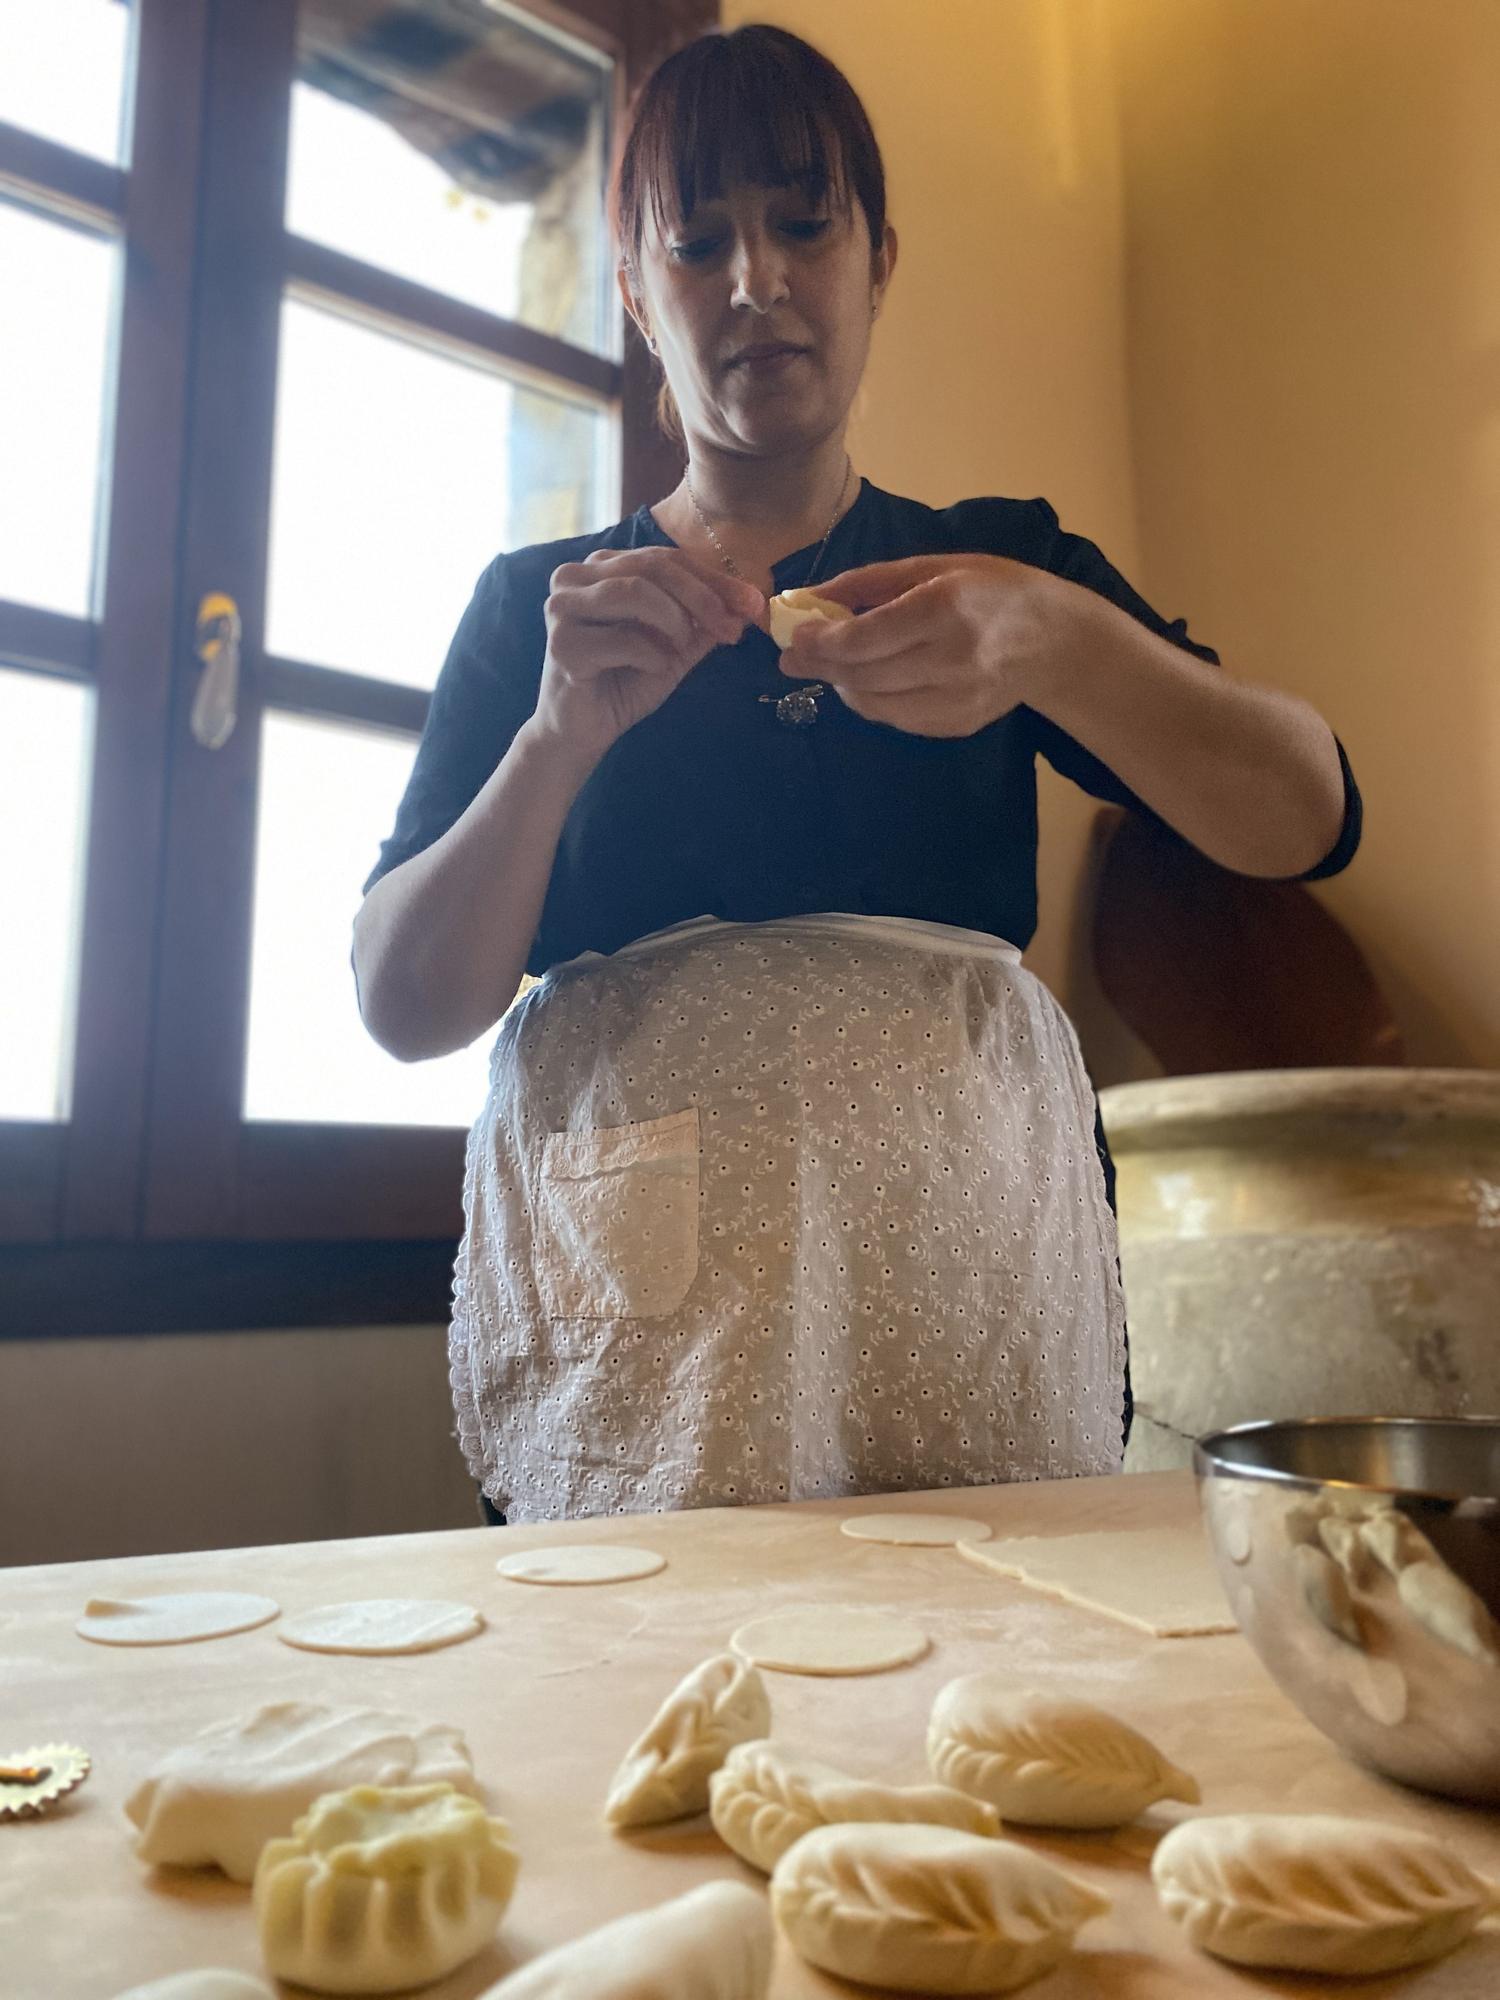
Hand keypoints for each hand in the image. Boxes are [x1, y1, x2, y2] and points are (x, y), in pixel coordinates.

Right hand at [535, 547, 763, 769]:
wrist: (583, 731)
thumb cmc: (625, 683)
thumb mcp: (676, 647)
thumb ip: (705, 622)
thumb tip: (749, 601)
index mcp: (603, 567)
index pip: (666, 558)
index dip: (714, 579)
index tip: (753, 604)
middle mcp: (575, 577)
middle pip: (651, 567)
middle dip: (702, 596)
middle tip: (731, 627)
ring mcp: (561, 607)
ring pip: (633, 591)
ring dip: (673, 621)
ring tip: (681, 649)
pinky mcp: (562, 644)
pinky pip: (622, 638)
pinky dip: (652, 655)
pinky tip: (653, 668)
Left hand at [783, 553, 1073, 737]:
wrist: (1056, 640)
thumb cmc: (993, 590)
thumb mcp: (935, 567)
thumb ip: (869, 582)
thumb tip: (809, 598)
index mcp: (942, 608)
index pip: (863, 638)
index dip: (820, 643)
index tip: (794, 637)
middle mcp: (949, 658)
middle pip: (862, 674)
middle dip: (819, 666)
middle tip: (792, 657)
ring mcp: (955, 698)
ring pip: (873, 704)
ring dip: (842, 685)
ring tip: (831, 666)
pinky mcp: (957, 724)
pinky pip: (896, 719)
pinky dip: (871, 701)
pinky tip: (868, 681)